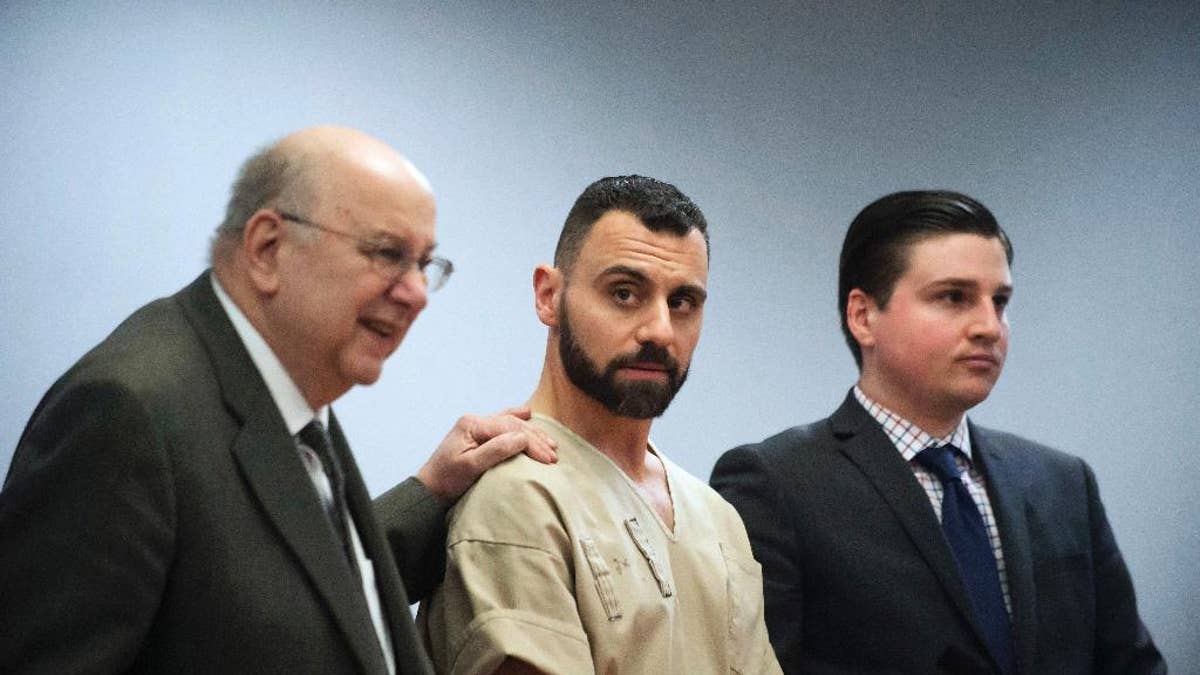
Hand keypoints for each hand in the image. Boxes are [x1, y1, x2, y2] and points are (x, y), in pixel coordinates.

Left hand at [416, 407, 557, 501]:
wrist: (429, 492)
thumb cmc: (447, 481)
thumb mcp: (471, 467)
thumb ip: (496, 450)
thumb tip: (523, 438)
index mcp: (472, 424)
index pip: (510, 429)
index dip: (532, 444)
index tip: (548, 460)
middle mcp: (475, 421)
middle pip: (513, 425)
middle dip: (536, 440)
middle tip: (554, 456)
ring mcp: (476, 427)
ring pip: (511, 423)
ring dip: (532, 433)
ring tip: (550, 444)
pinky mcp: (477, 435)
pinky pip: (502, 423)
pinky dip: (517, 419)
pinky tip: (528, 413)